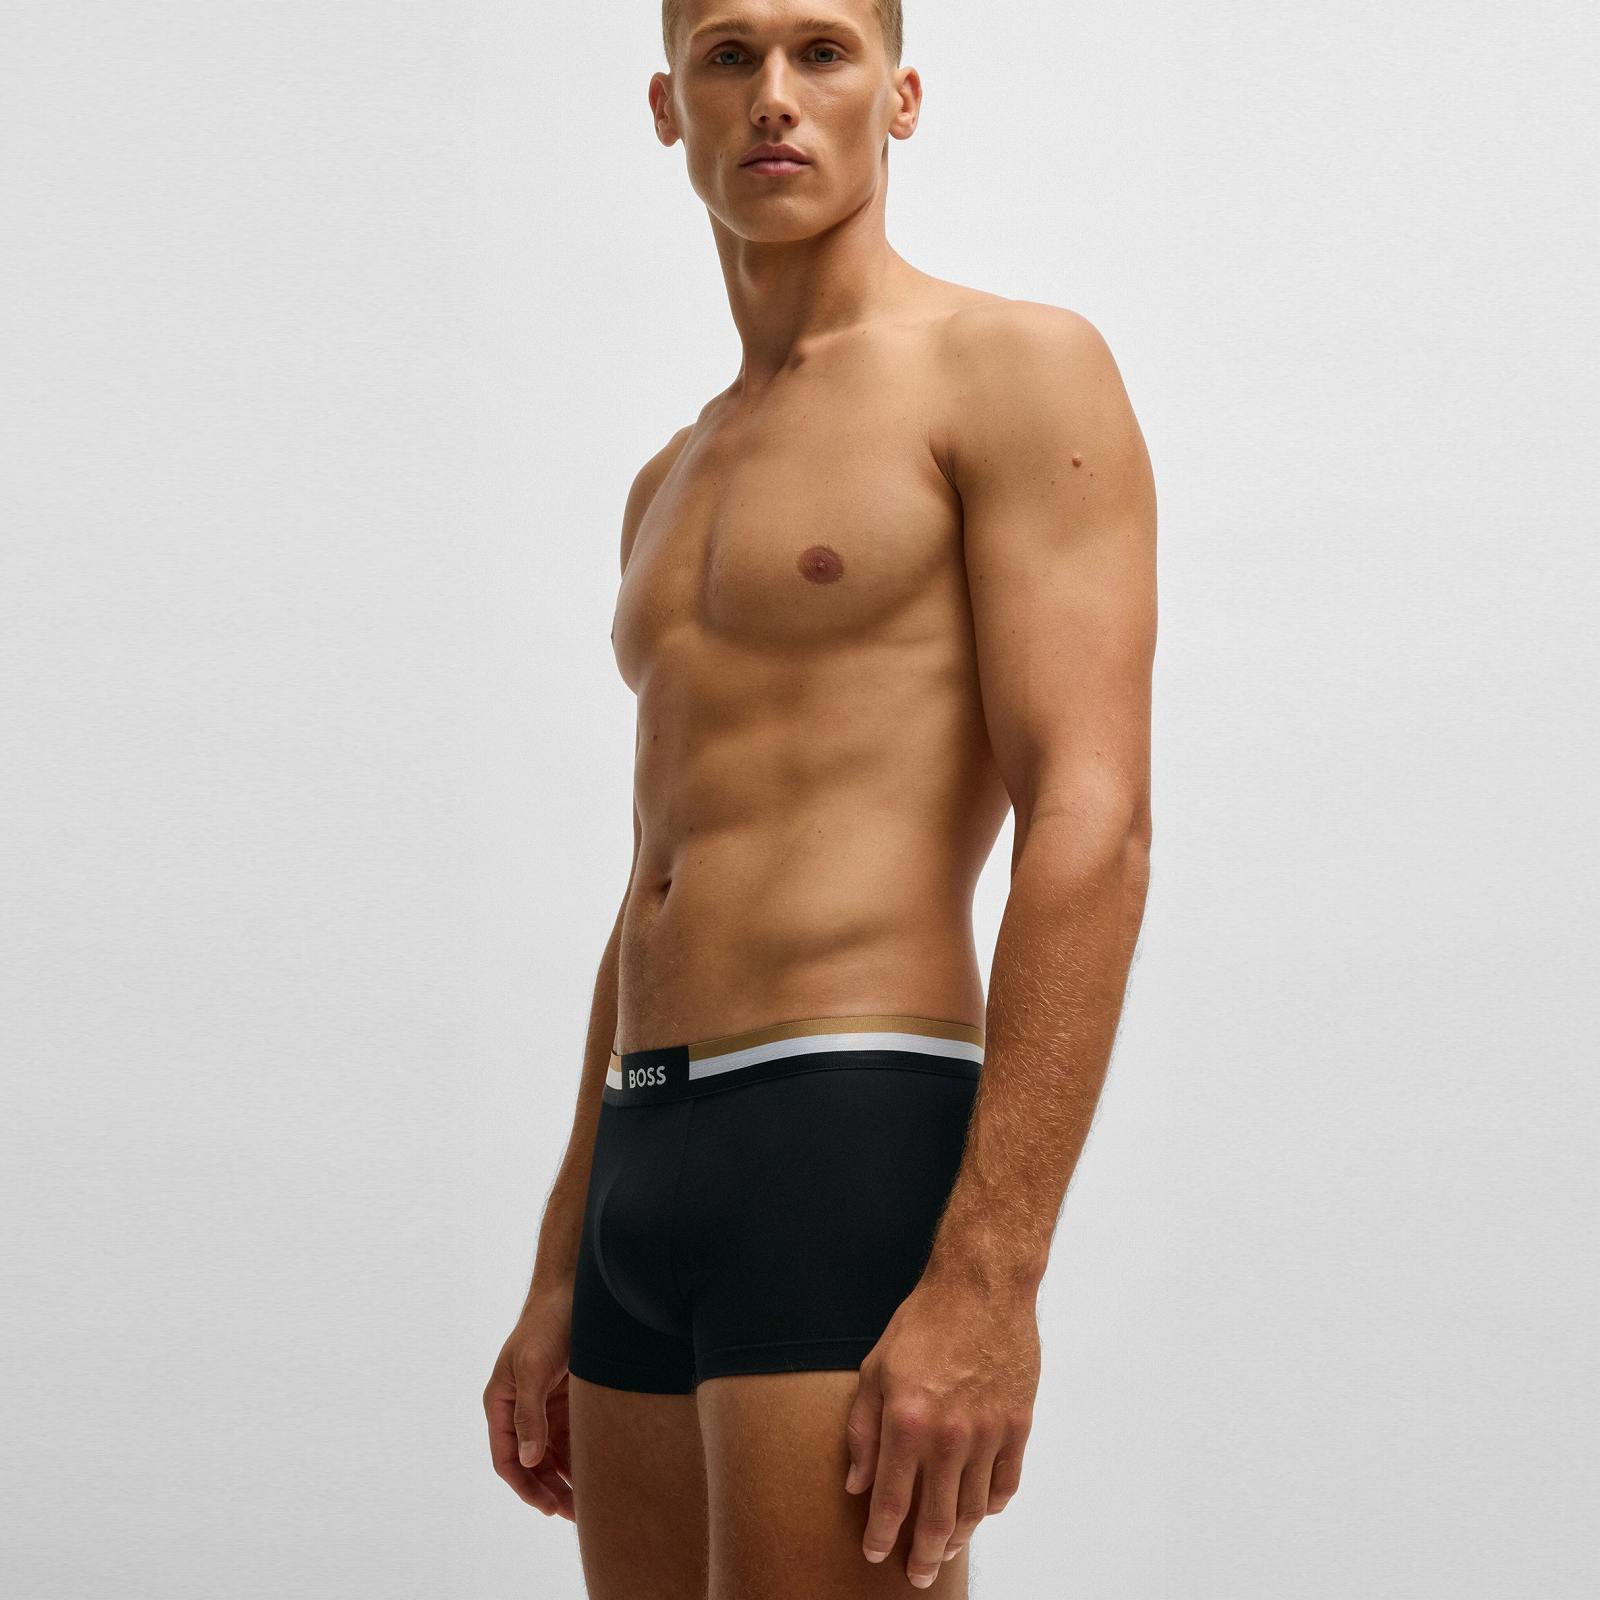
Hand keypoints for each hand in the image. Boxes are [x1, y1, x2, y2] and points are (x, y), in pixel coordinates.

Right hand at [483, 1286, 575, 1517]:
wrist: (576, 1288)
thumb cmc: (547, 1324)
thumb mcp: (534, 1368)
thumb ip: (529, 1415)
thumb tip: (528, 1461)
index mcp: (500, 1402)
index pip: (505, 1458)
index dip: (525, 1486)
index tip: (549, 1508)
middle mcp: (519, 1408)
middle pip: (531, 1462)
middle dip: (549, 1489)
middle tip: (576, 1515)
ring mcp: (544, 1403)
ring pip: (553, 1453)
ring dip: (567, 1477)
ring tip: (590, 1502)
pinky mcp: (567, 1397)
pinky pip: (571, 1435)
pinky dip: (581, 1455)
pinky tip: (599, 1472)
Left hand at [843, 1269, 1039, 1586]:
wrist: (981, 1287)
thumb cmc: (924, 1321)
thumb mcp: (875, 1369)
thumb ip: (863, 1430)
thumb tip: (857, 1483)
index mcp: (907, 1421)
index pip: (892, 1500)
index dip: (883, 1535)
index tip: (876, 1553)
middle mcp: (949, 1436)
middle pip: (938, 1519)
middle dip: (923, 1555)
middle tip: (916, 1574)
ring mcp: (988, 1433)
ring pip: (975, 1509)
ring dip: (959, 1537)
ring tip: (945, 1548)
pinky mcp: (1018, 1424)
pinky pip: (1006, 1482)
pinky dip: (993, 1505)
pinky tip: (981, 1510)